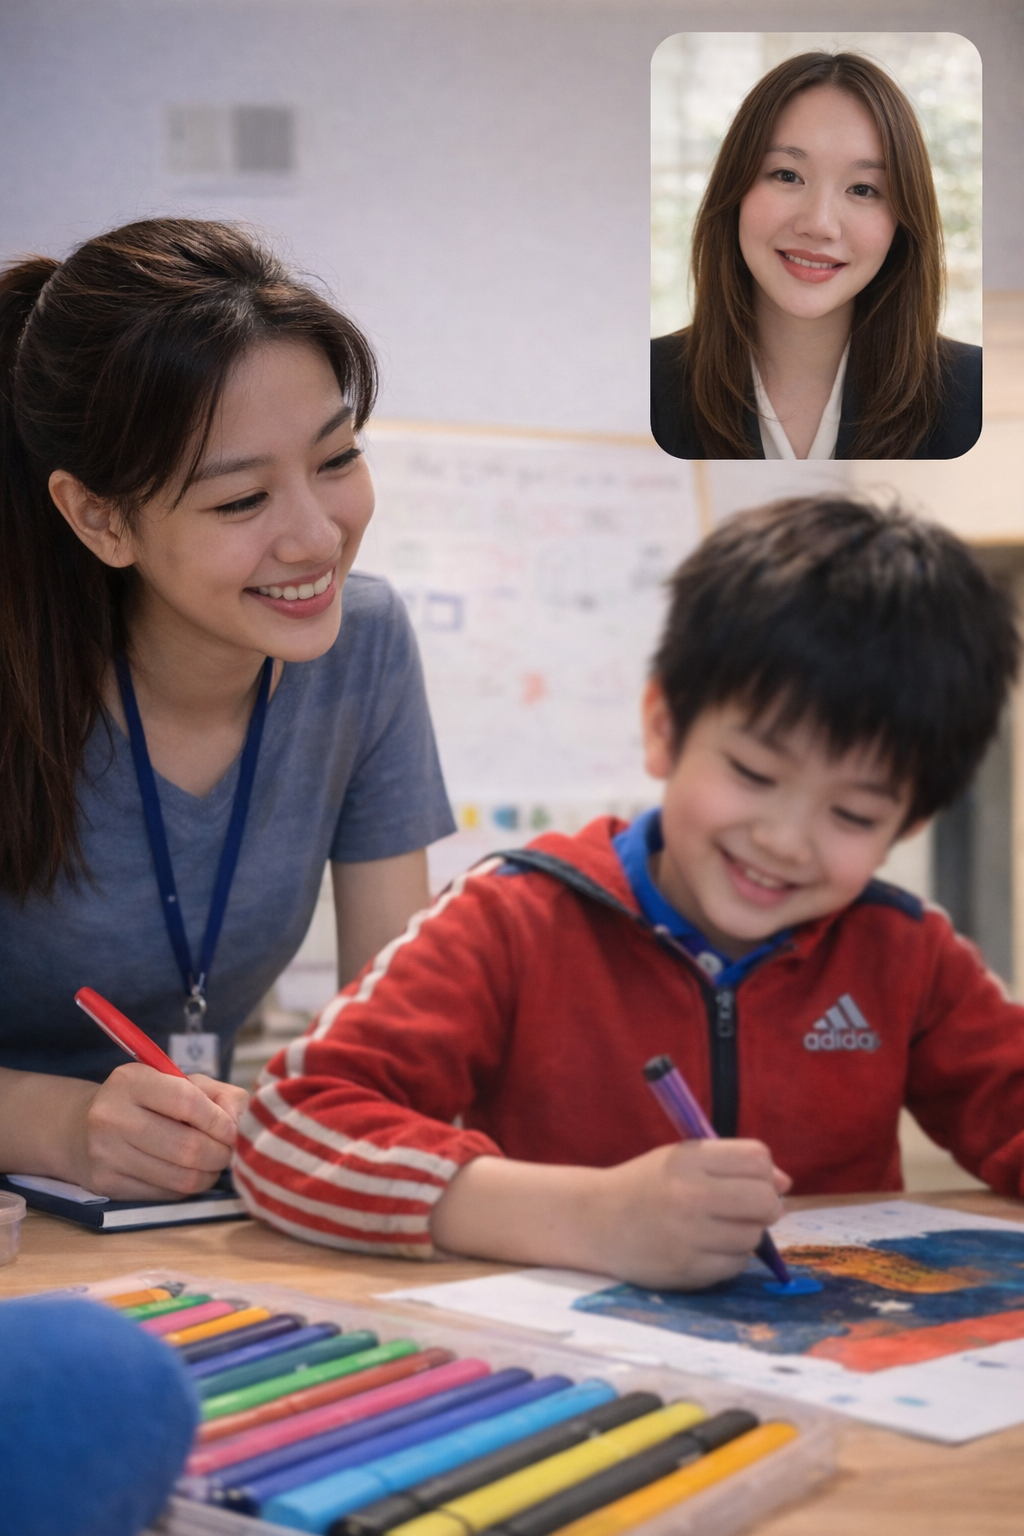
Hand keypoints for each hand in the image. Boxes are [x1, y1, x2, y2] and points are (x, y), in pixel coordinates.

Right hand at [69, 1064, 248, 1200]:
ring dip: (209, 1175)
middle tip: (229, 1152)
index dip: (219, 1121)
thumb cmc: (146, 1101)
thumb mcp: (179, 1082)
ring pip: (179, 1177)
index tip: (232, 1129)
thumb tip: (239, 1125)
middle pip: (187, 1147)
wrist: (83, 1128)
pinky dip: (187, 1187)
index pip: (187, 1102)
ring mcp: (105, 1154)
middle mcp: (111, 1117)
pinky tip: (189, 1174)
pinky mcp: (106, 1185)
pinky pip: (165, 1194)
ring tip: (214, 1163)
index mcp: (130, 1081)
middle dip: (220, 1154)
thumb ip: (220, 1095)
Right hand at [430, 1141, 790, 1290]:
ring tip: (718, 1227)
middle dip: (766, 1205)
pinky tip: (706, 1247)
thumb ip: (731, 1163)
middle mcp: (689, 1195)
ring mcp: (688, 1236)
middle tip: (749, 1208)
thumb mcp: (681, 1158)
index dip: (766, 1171)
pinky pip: (734, 1265)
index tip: (757, 1180)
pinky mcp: (687, 1271)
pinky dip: (728, 1258)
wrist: (594, 1222)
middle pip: (764, 1200)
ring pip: (752, 1237)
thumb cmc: (645, 1185)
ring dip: (745, 1233)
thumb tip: (785, 1184)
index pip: (756, 1159)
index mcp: (688, 1159)